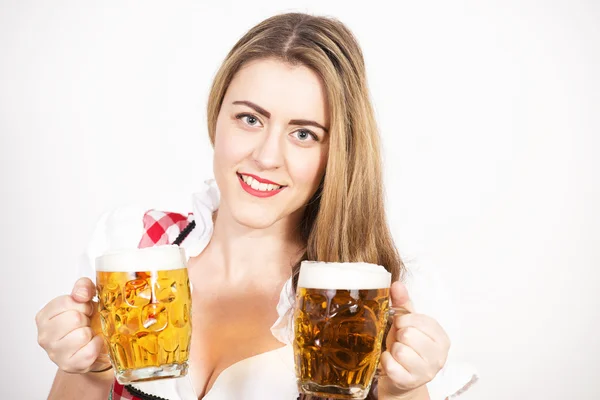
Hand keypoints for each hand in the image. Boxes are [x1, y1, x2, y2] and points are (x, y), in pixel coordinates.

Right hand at [36, 278, 109, 372]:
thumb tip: (81, 294)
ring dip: (91, 333)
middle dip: (86, 319)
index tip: (84, 310)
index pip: (67, 302)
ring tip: (87, 335)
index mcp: (44, 316)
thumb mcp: (85, 299)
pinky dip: (96, 345)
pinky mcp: (68, 365)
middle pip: (74, 318)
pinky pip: (90, 351)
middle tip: (86, 323)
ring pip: (82, 335)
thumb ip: (83, 287)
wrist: (91, 347)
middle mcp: (44, 335)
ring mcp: (54, 353)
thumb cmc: (86, 322)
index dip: (83, 304)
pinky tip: (91, 344)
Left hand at [378, 281, 449, 397]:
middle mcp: (439, 357)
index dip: (404, 320)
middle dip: (399, 335)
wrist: (400, 377)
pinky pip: (390, 365)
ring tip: (397, 352)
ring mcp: (426, 372)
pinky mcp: (410, 382)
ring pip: (400, 350)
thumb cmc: (405, 346)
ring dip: (393, 349)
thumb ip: (402, 303)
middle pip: (408, 334)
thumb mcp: (406, 323)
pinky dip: (386, 361)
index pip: (418, 320)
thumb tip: (397, 284)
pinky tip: (392, 362)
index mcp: (442, 338)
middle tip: (400, 341)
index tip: (402, 325)